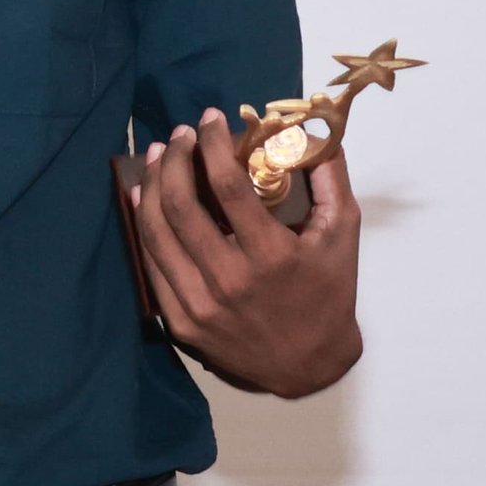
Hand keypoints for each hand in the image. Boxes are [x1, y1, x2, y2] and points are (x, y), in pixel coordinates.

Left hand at [132, 107, 362, 397]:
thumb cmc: (329, 293)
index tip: (210, 118)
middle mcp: (230, 281)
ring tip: (159, 156)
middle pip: (181, 205)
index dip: (213, 143)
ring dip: (152, 184)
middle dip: (176, 158)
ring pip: (157, 232)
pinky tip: (144, 197)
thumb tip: (314, 127)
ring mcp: (200, 305)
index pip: (227, 184)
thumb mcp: (342, 233)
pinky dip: (143, 225)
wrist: (310, 367)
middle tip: (181, 134)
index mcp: (271, 255)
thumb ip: (330, 178)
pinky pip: (152, 264)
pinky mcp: (180, 323)